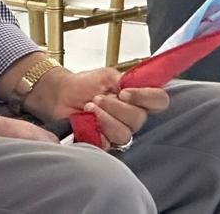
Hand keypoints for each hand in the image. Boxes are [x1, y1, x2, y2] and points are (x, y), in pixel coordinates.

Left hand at [30, 67, 168, 149]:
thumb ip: (126, 81)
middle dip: (116, 107)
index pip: (159, 101)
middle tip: (98, 98)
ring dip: (105, 118)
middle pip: (139, 118)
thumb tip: (135, 90)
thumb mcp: (107, 76)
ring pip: (124, 132)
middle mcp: (133, 115)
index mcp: (138, 97)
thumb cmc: (84, 84)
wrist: (60, 94)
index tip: (124, 93)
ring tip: (89, 107)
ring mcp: (119, 129)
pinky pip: (108, 143)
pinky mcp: (104, 142)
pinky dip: (96, 129)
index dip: (146, 98)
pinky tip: (86, 120)